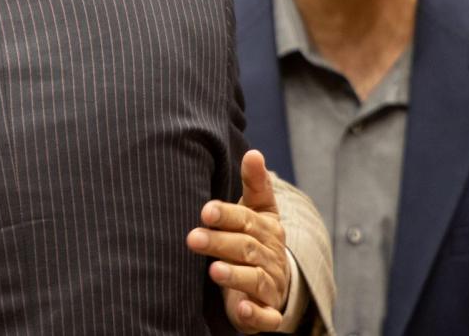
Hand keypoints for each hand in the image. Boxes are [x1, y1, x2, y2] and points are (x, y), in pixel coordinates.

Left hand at [186, 150, 289, 333]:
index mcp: (267, 229)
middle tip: (193, 238)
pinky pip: (267, 316)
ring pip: (255, 279)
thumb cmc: (256, 239)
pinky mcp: (269, 312)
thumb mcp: (258, 211)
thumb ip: (255, 184)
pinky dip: (256, 315)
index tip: (206, 210)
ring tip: (214, 271)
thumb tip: (254, 152)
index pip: (248, 219)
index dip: (228, 215)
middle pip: (246, 248)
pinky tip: (242, 310)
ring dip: (235, 275)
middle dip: (220, 243)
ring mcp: (271, 285)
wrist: (275, 283)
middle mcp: (271, 256)